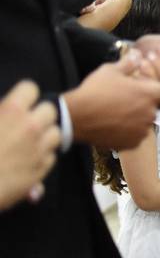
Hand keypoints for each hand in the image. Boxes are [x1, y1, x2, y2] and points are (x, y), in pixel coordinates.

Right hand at [0, 81, 60, 210]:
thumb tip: (2, 112)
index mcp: (12, 111)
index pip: (30, 89)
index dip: (23, 96)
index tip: (17, 104)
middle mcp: (31, 127)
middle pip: (50, 110)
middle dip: (38, 115)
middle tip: (24, 124)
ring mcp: (39, 148)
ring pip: (56, 133)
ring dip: (45, 136)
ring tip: (27, 142)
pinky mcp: (42, 169)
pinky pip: (52, 156)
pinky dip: (42, 156)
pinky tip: (26, 160)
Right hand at [64, 56, 159, 149]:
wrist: (76, 116)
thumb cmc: (94, 90)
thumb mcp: (110, 70)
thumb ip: (129, 63)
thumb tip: (137, 54)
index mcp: (150, 94)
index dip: (150, 88)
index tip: (136, 87)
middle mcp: (150, 113)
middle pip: (153, 107)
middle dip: (142, 103)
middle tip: (123, 100)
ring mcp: (142, 130)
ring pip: (144, 122)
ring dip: (136, 118)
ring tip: (116, 113)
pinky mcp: (132, 143)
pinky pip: (135, 136)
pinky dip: (128, 132)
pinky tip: (113, 124)